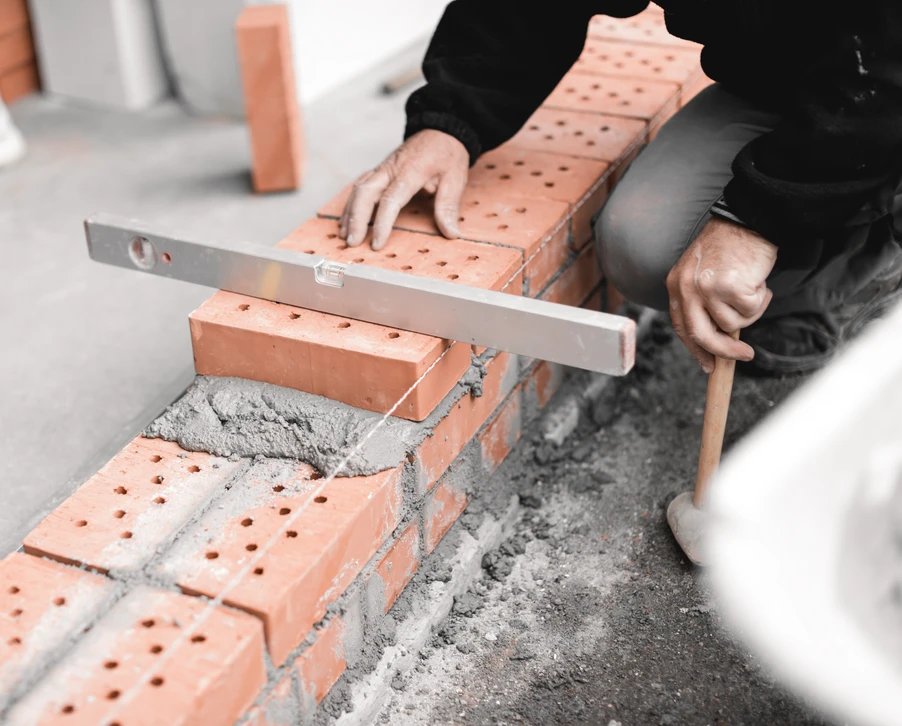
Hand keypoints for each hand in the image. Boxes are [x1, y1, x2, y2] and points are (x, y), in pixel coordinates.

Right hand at [340, 130, 468, 249]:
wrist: (441, 129)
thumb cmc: (448, 154)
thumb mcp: (455, 179)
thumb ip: (448, 207)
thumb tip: (451, 233)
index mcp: (410, 172)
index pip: (390, 200)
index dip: (381, 223)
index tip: (377, 243)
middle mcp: (391, 169)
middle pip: (365, 193)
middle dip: (356, 219)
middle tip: (353, 243)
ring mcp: (383, 168)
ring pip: (358, 189)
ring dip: (350, 213)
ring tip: (346, 236)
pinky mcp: (379, 170)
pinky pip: (360, 186)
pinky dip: (352, 203)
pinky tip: (348, 219)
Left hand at [666, 217, 776, 372]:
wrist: (749, 220)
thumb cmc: (731, 248)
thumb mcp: (702, 274)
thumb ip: (702, 304)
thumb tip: (715, 342)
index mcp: (676, 285)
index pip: (681, 327)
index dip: (696, 349)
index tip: (708, 364)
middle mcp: (686, 288)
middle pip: (701, 336)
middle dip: (724, 351)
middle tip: (745, 355)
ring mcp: (706, 288)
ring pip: (732, 324)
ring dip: (749, 312)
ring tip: (753, 288)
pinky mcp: (729, 286)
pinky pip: (750, 310)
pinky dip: (760, 300)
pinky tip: (759, 281)